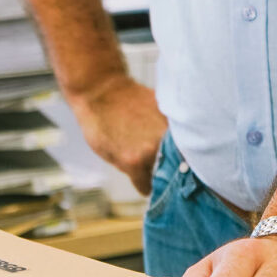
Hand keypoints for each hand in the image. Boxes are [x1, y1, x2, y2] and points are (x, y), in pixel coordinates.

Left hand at [68, 76, 167, 194]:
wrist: (100, 89)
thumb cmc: (98, 124)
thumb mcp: (109, 155)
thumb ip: (132, 170)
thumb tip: (150, 180)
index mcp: (134, 162)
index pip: (150, 187)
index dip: (147, 185)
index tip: (147, 181)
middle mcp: (154, 148)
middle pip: (169, 173)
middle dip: (164, 172)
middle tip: (154, 165)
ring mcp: (165, 130)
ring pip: (178, 153)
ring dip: (172, 152)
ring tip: (155, 144)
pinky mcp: (170, 115)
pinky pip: (178, 133)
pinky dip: (173, 135)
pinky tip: (158, 130)